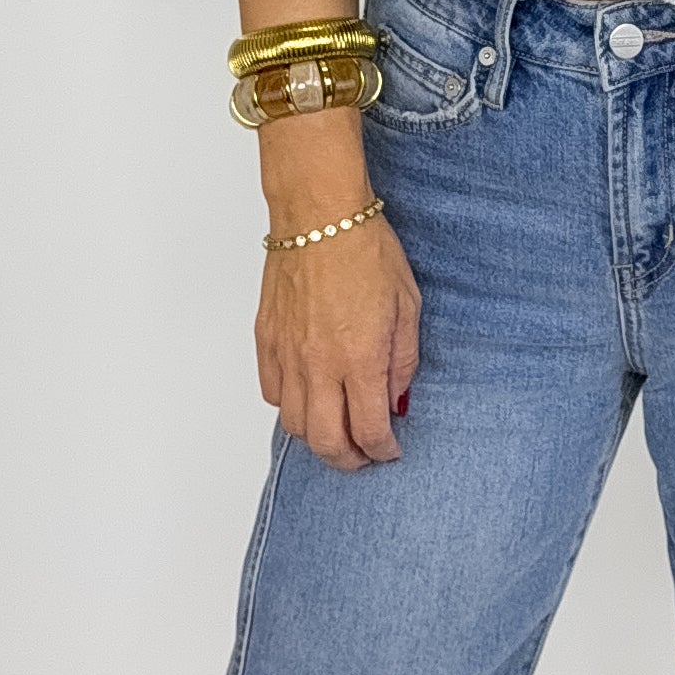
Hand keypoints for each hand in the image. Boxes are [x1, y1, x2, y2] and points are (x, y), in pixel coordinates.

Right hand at [256, 208, 420, 469]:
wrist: (319, 214)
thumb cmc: (366, 249)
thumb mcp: (407, 306)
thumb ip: (403, 360)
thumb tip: (397, 399)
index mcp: (361, 358)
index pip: (370, 430)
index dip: (383, 450)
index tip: (391, 450)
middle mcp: (320, 364)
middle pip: (326, 442)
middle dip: (348, 460)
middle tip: (363, 456)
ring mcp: (289, 354)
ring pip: (294, 424)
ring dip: (317, 438)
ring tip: (337, 432)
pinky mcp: (267, 340)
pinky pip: (272, 392)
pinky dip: (290, 407)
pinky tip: (309, 398)